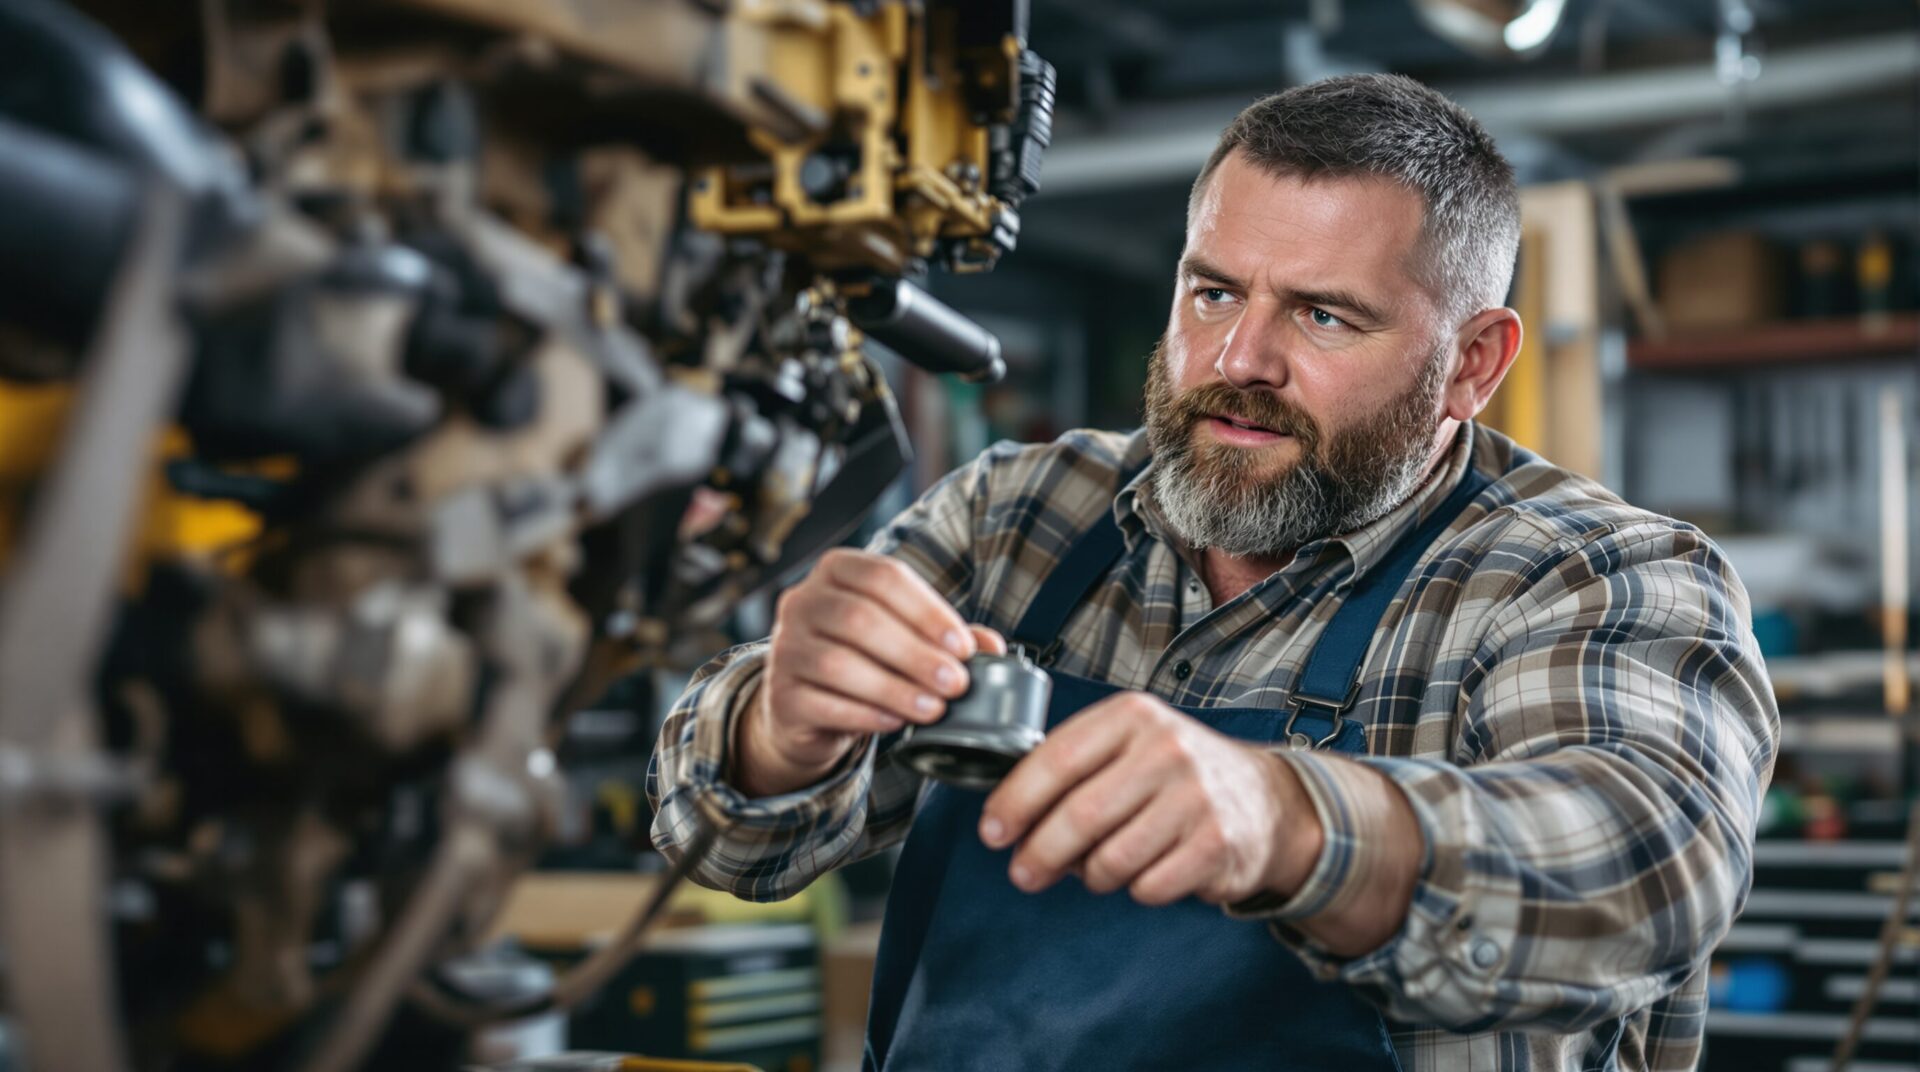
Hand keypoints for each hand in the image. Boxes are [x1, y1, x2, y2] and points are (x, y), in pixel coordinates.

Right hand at [733, 548, 1004, 797]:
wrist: (808, 708)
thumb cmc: (865, 660)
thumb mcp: (905, 639)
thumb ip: (947, 638)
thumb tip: (993, 647)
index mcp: (836, 571)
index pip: (884, 577)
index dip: (927, 611)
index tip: (963, 647)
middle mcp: (801, 601)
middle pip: (860, 619)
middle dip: (916, 654)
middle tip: (956, 684)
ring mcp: (783, 648)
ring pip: (839, 664)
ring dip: (895, 688)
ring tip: (934, 708)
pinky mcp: (779, 695)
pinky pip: (823, 703)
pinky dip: (866, 714)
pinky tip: (897, 723)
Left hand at [978, 691, 1321, 905]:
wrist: (1263, 799)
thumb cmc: (1174, 774)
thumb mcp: (1127, 746)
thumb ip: (1071, 770)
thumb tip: (1007, 821)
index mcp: (1132, 716)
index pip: (1056, 759)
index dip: (1015, 801)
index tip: (992, 833)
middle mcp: (1166, 749)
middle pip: (1079, 816)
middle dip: (1040, 854)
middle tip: (1024, 874)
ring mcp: (1195, 796)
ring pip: (1111, 860)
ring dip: (1091, 876)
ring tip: (1096, 870)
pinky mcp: (1216, 843)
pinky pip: (1147, 886)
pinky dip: (1135, 889)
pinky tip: (1144, 873)